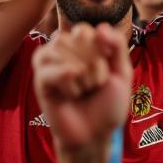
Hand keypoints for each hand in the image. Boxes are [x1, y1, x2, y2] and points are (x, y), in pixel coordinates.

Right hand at [32, 23, 131, 162]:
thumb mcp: (122, 73)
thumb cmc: (107, 105)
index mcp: (81, 45)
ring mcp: (49, 64)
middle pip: (75, 38)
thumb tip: (101, 27)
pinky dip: (68, 83)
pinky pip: (50, 70)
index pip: (83, 30)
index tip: (107, 70)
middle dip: (95, 64)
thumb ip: (117, 45)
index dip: (99, 49)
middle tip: (95, 86)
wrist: (95, 135)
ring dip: (83, 74)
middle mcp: (62, 51)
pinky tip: (72, 95)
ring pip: (60, 48)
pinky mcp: (40, 81)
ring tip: (85, 91)